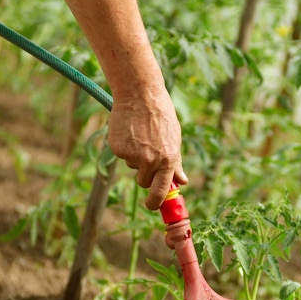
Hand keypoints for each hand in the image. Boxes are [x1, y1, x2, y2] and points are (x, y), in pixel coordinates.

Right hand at [108, 86, 187, 209]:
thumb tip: (183, 182)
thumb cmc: (161, 115)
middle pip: (144, 183)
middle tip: (147, 156)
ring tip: (141, 135)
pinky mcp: (118, 149)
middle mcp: (150, 161)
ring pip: (132, 167)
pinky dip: (125, 147)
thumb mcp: (174, 138)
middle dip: (145, 175)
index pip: (160, 191)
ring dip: (136, 158)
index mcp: (167, 160)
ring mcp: (132, 156)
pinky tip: (130, 131)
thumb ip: (176, 163)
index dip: (155, 202)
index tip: (151, 205)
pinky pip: (122, 156)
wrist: (139, 94)